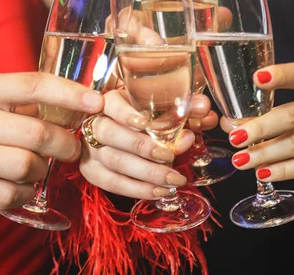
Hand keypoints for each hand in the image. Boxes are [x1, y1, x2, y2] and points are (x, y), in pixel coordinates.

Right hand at [0, 72, 103, 208]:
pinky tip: (23, 184)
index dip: (70, 93)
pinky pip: (9, 195)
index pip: (33, 85)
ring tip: (41, 165)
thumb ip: (23, 99)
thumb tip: (77, 104)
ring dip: (43, 169)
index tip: (96, 101)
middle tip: (72, 148)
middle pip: (36, 133)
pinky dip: (25, 192)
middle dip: (65, 143)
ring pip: (25, 166)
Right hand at [80, 90, 216, 198]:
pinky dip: (138, 189)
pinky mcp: (92, 171)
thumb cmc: (146, 119)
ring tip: (173, 179)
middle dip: (141, 146)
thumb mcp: (163, 110)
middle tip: (169, 155)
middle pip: (110, 133)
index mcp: (110, 101)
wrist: (122, 138)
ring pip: (114, 161)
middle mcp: (95, 124)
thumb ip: (184, 107)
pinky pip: (112, 183)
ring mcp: (90, 149)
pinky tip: (159, 192)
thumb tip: (203, 107)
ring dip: (146, 172)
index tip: (145, 122)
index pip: (112, 104)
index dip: (126, 114)